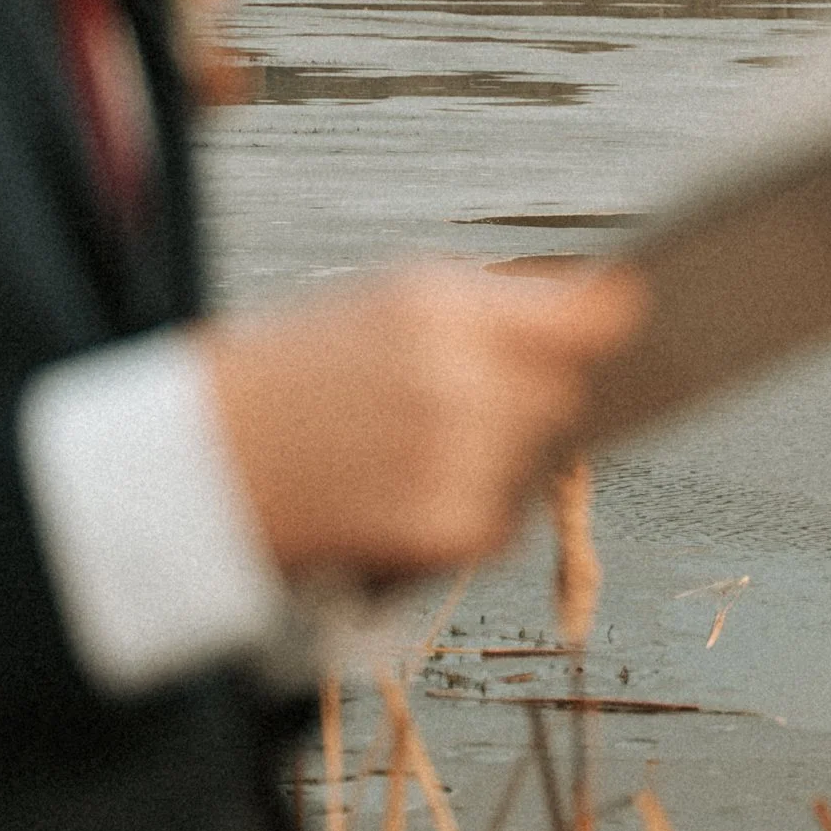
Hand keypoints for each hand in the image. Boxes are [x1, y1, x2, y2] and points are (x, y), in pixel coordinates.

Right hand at [197, 260, 645, 583]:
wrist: (196, 468)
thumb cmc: (287, 379)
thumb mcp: (378, 303)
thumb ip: (488, 305)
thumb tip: (599, 304)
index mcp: (440, 305)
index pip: (589, 312)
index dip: (614, 318)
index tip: (634, 316)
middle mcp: (459, 377)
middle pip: (568, 390)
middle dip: (531, 397)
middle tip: (454, 403)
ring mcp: (457, 456)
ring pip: (539, 459)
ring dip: (498, 461)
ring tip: (405, 452)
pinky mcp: (446, 527)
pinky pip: (503, 524)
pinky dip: (466, 518)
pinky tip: (397, 497)